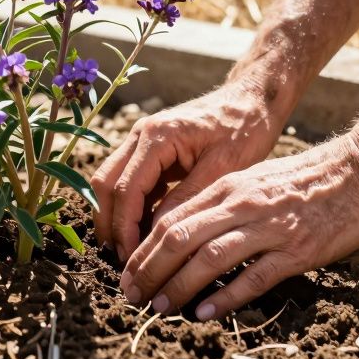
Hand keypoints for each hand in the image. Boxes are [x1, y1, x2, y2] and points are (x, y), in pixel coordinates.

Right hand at [91, 81, 284, 261]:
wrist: (253, 98)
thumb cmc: (244, 128)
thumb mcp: (223, 167)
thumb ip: (187, 198)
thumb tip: (158, 234)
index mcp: (156, 136)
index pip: (126, 189)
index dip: (124, 228)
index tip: (132, 260)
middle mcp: (141, 135)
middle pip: (106, 184)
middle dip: (109, 224)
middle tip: (123, 261)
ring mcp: (143, 141)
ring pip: (113, 182)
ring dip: (117, 216)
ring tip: (131, 253)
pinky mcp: (152, 150)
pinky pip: (132, 181)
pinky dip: (133, 207)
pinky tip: (146, 233)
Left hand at [117, 133, 358, 319]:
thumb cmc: (310, 178)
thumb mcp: (258, 180)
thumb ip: (226, 203)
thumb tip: (191, 233)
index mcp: (229, 186)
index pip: (172, 218)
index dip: (144, 248)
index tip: (128, 273)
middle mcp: (242, 204)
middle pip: (180, 237)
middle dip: (150, 269)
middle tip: (132, 295)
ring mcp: (270, 226)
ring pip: (209, 256)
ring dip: (179, 284)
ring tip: (158, 306)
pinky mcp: (298, 249)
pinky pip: (254, 275)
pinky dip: (226, 296)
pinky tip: (206, 312)